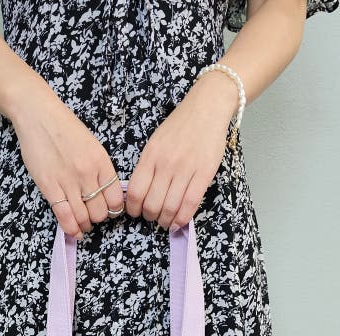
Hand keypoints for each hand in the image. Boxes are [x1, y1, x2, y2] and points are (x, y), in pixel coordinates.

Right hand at [11, 90, 124, 237]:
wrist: (38, 116)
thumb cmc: (66, 129)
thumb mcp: (93, 146)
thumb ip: (101, 170)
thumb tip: (107, 194)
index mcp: (102, 162)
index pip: (116, 199)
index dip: (113, 210)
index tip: (108, 210)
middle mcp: (88, 173)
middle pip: (100, 212)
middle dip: (98, 218)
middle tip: (92, 215)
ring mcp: (68, 181)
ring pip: (83, 217)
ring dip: (84, 225)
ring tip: (82, 224)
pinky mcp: (50, 186)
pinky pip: (64, 215)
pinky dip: (70, 228)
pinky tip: (74, 232)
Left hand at [125, 71, 238, 229]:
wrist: (207, 108)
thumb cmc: (179, 126)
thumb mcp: (155, 142)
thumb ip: (148, 166)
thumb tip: (140, 194)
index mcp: (150, 155)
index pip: (135, 191)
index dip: (133, 208)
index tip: (136, 212)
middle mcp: (166, 163)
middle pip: (152, 203)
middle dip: (150, 216)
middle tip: (152, 217)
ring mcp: (186, 169)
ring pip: (170, 207)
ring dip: (165, 221)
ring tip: (165, 222)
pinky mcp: (204, 173)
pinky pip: (190, 203)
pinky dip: (182, 218)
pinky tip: (178, 223)